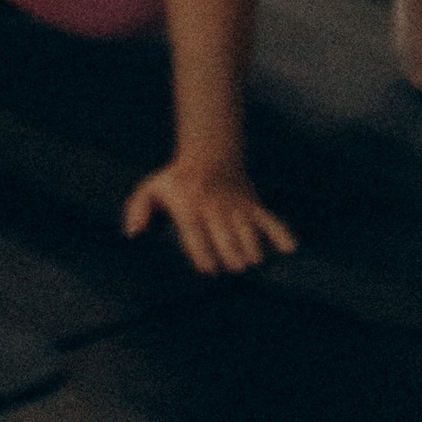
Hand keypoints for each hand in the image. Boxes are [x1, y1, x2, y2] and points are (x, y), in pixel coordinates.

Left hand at [121, 157, 295, 275]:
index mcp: (188, 206)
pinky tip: (289, 249)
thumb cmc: (177, 180)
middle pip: (226, 236)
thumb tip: (133, 234)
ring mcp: (236, 206)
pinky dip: (281, 234)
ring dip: (252, 248)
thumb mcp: (153, 188)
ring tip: (253, 261)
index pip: (196, 234)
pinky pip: (271, 220)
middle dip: (231, 254)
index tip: (208, 267)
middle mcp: (214, 207)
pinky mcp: (254, 206)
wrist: (210, 153)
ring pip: (249, 231)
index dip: (204, 254)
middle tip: (234, 267)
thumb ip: (138, 209)